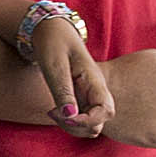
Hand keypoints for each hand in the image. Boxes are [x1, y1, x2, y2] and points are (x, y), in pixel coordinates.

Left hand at [24, 8, 115, 133]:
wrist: (48, 29)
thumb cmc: (52, 41)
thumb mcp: (54, 65)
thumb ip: (63, 91)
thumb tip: (70, 116)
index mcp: (95, 80)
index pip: (106, 111)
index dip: (88, 121)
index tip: (65, 115)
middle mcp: (95, 91)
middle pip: (99, 124)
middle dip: (77, 127)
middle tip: (53, 112)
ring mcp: (88, 97)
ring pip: (90, 126)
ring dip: (71, 127)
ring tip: (52, 112)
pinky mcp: (79, 99)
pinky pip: (80, 120)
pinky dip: (68, 122)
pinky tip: (54, 111)